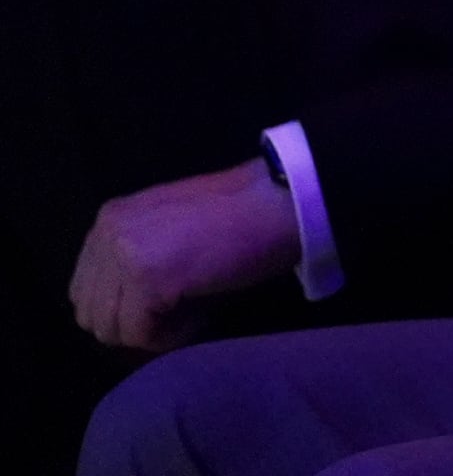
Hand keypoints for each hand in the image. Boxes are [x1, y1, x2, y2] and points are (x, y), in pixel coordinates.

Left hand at [70, 158, 300, 350]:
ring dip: (152, 331)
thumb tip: (120, 307)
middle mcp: (107, 234)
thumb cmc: (238, 216)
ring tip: (193, 310)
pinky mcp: (147, 280)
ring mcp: (124, 256)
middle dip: (135, 323)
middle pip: (92, 315)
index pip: (86, 290)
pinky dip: (172, 336)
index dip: (126, 307)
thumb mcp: (169, 227)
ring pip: (112, 329)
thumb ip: (135, 253)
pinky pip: (141, 335)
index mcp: (109, 220)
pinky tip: (203, 313)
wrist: (281, 202)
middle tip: (181, 309)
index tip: (170, 300)